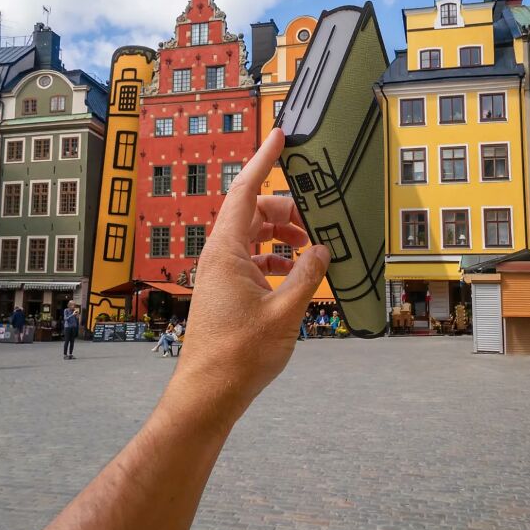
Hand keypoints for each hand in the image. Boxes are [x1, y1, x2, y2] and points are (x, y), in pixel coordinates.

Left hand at [174, 128, 329, 421]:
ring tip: (311, 248)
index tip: (279, 136)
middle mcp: (219, 255)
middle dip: (286, 210)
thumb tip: (321, 250)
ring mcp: (220, 273)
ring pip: (252, 237)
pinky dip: (274, 259)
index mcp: (226, 251)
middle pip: (253, 213)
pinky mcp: (224, 291)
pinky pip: (250, 260)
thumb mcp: (285, 311)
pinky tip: (294, 273)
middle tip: (316, 218)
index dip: (264, 160)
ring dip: (281, 236)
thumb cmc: (238, 356)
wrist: (208, 393)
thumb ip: (306, 275)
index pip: (246, 191)